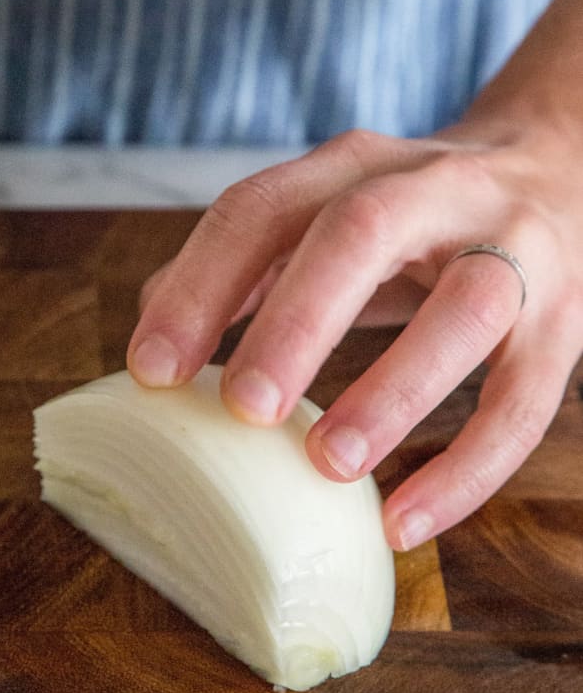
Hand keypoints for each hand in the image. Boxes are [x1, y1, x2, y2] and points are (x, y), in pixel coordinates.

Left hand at [127, 121, 582, 549]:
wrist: (560, 170)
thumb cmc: (411, 219)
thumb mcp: (325, 217)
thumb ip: (244, 268)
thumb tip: (152, 334)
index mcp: (351, 169)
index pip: (262, 209)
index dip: (201, 286)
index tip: (152, 372)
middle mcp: (433, 190)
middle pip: (362, 234)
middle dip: (297, 321)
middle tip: (244, 410)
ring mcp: (512, 250)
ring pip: (465, 309)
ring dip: (394, 390)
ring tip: (330, 466)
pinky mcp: (565, 321)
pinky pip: (524, 400)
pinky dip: (468, 469)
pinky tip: (405, 523)